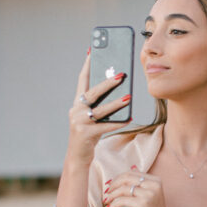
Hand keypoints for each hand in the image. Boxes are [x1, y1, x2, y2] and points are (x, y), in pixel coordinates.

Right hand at [67, 49, 130, 163]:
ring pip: (100, 110)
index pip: (82, 79)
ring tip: (129, 97)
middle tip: (122, 75)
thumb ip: (100, 105)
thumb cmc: (89, 134)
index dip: (88, 64)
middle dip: (108, 83)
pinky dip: (118, 122)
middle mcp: (76, 110)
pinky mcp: (86, 135)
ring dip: (116, 104)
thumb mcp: (92, 117)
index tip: (93, 50)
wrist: (77, 157)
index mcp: (77, 103)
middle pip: (93, 92)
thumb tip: (121, 92)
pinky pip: (106, 127)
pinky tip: (130, 118)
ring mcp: (79, 122)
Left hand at [104, 167, 174, 206]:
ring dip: (112, 195)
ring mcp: (149, 195)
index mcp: (156, 181)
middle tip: (107, 192)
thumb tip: (129, 170)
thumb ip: (142, 184)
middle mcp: (154, 185)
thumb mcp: (150, 196)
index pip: (131, 173)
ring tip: (107, 201)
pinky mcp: (143, 205)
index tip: (110, 186)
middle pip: (126, 178)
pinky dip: (114, 203)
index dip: (118, 178)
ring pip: (123, 189)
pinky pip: (122, 200)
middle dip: (113, 184)